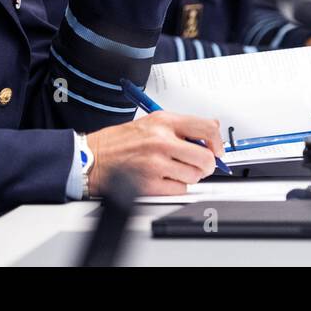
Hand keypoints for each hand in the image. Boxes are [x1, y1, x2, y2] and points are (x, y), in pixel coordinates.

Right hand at [86, 111, 223, 196]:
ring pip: (194, 175)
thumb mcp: (151, 122)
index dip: (218, 142)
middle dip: (206, 164)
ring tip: (173, 169)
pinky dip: (175, 187)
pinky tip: (162, 178)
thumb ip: (182, 125)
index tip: (217, 150)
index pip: (206, 128)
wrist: (92, 158)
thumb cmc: (119, 141)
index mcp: (163, 121)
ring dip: (188, 176)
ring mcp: (156, 163)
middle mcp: (161, 140)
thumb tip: (211, 128)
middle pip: (205, 157)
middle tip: (198, 164)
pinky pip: (179, 189)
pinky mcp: (150, 183)